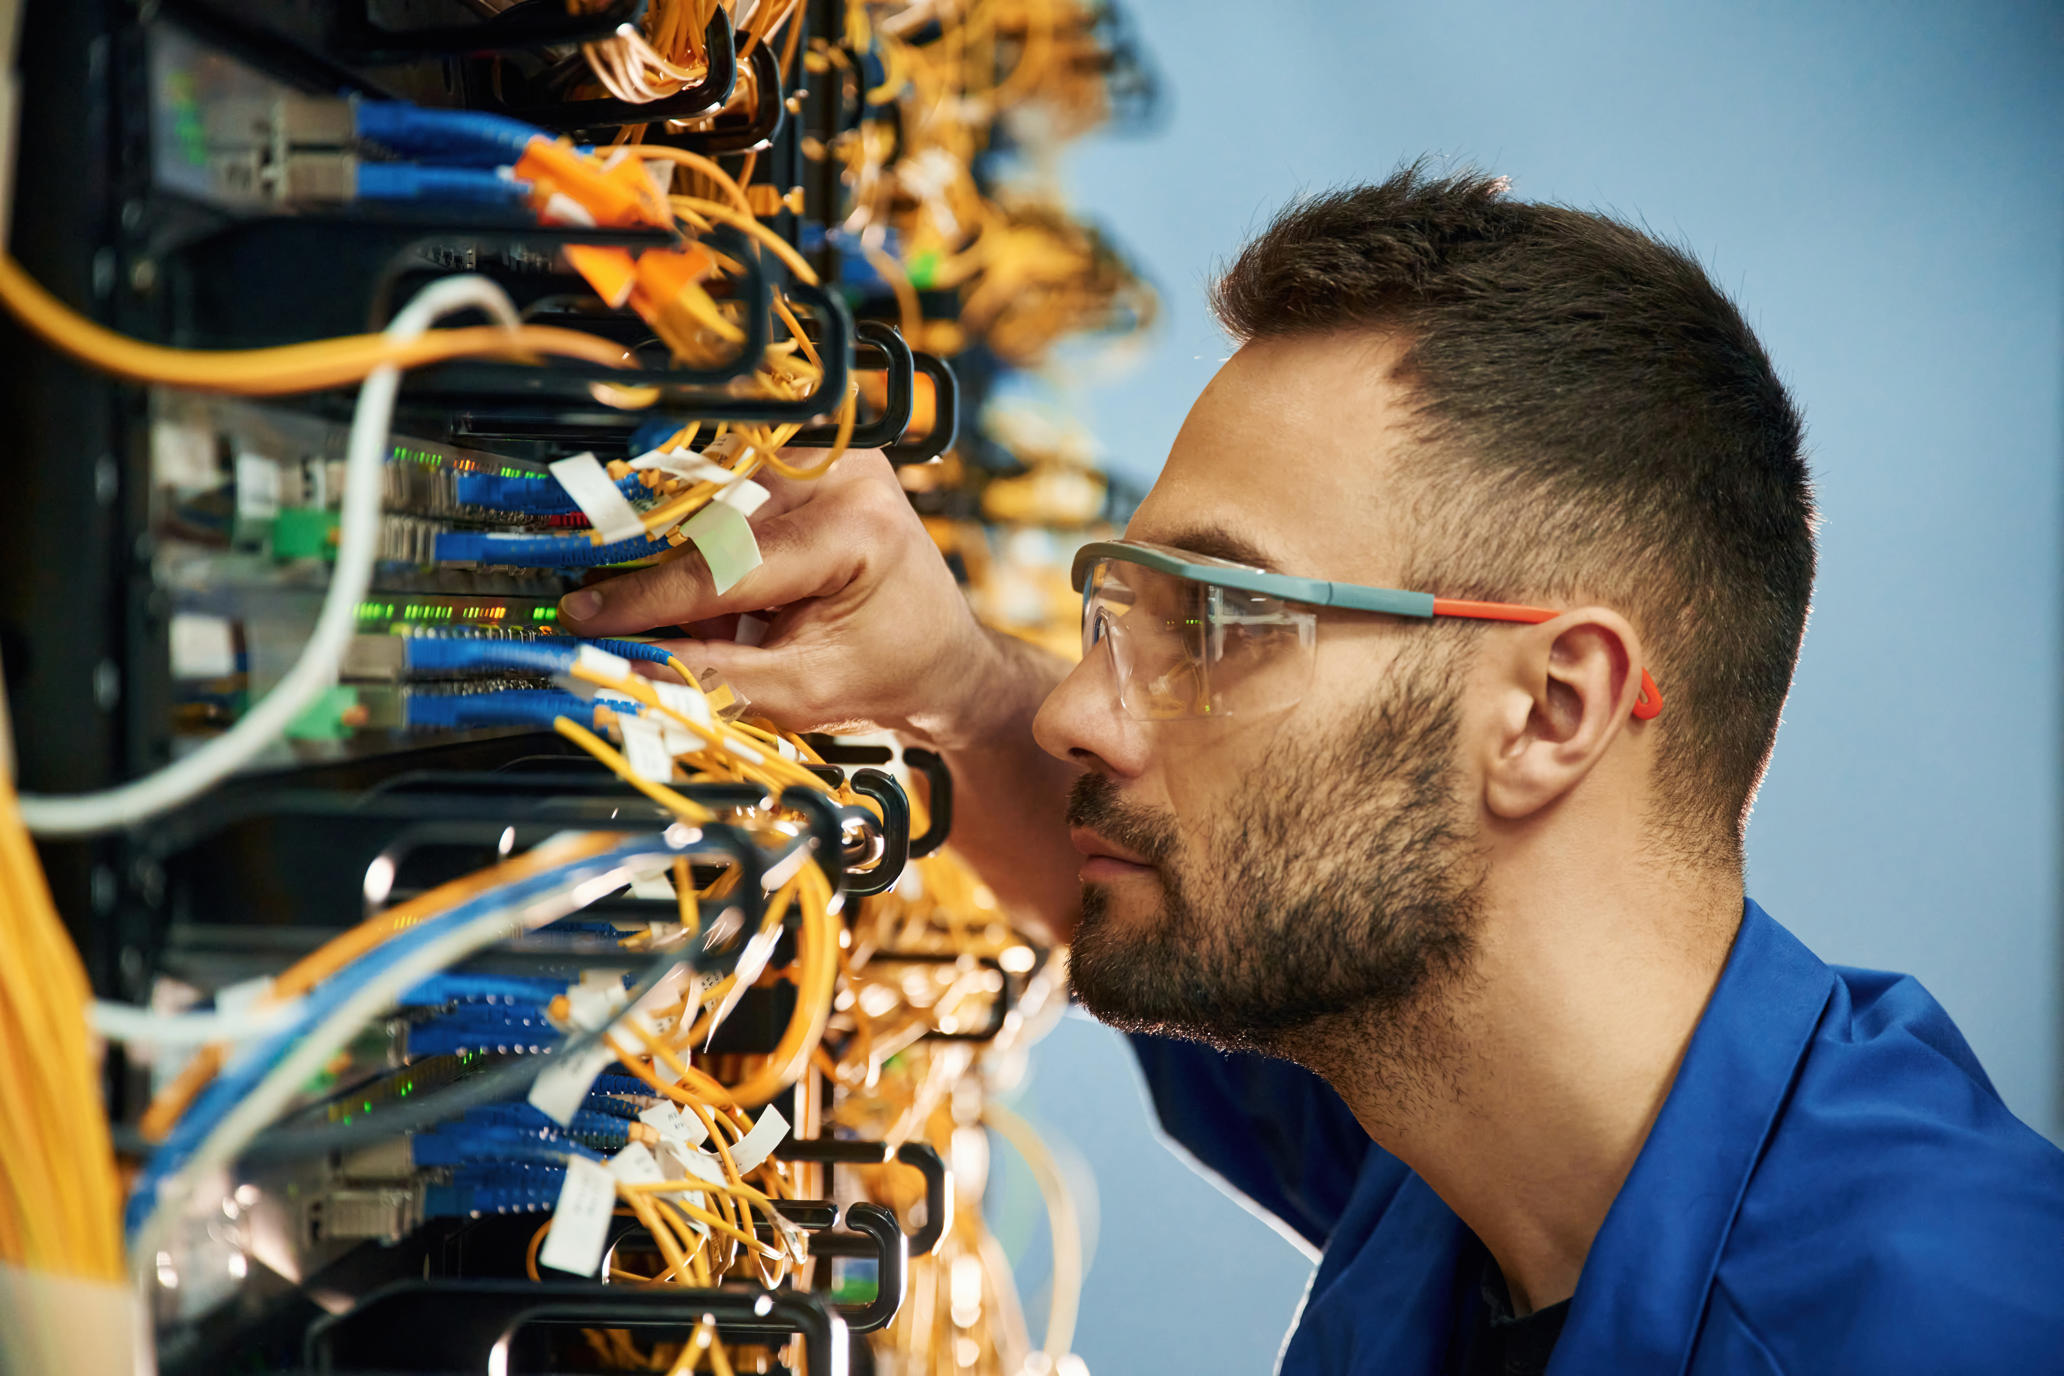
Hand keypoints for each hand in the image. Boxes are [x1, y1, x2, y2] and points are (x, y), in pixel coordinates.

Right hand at [556, 449, 999, 741]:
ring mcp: (827, 457)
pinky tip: (718, 584)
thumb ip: (708, 676)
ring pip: (708, 502)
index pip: (725, 562)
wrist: (942, 657)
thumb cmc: (883, 677)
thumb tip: (616, 663)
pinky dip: (705, 540)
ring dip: (682, 556)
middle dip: (659, 575)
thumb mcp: (798, 694)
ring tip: (699, 613)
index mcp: (856, 529)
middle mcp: (842, 473)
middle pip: (710, 519)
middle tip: (611, 615)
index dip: (646, 597)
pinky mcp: (809, 458)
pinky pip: (726, 492)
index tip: (580, 618)